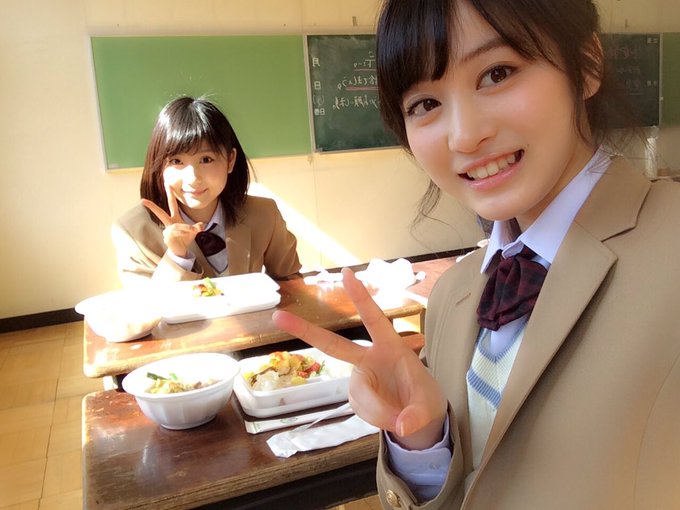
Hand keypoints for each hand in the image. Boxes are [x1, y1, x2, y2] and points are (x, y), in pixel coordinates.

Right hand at [141, 181, 203, 257]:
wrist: (181, 250)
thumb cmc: (185, 238)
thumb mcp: (194, 231)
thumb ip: (198, 227)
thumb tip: (202, 225)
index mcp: (175, 218)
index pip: (172, 204)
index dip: (170, 194)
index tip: (167, 184)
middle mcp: (169, 223)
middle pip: (160, 213)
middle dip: (152, 206)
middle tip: (142, 200)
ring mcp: (167, 231)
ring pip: (176, 226)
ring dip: (186, 228)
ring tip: (194, 230)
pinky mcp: (167, 238)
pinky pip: (176, 234)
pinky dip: (184, 233)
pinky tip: (187, 235)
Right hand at [272, 268, 446, 449]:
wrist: (418, 418)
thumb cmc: (425, 399)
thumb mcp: (430, 406)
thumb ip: (417, 415)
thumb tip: (401, 426)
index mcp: (391, 346)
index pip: (374, 318)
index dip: (361, 297)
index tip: (347, 274)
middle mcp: (370, 358)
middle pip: (333, 344)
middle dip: (305, 331)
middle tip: (278, 316)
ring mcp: (360, 376)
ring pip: (358, 393)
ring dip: (377, 410)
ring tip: (401, 419)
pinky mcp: (356, 395)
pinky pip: (360, 408)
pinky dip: (375, 417)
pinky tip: (389, 418)